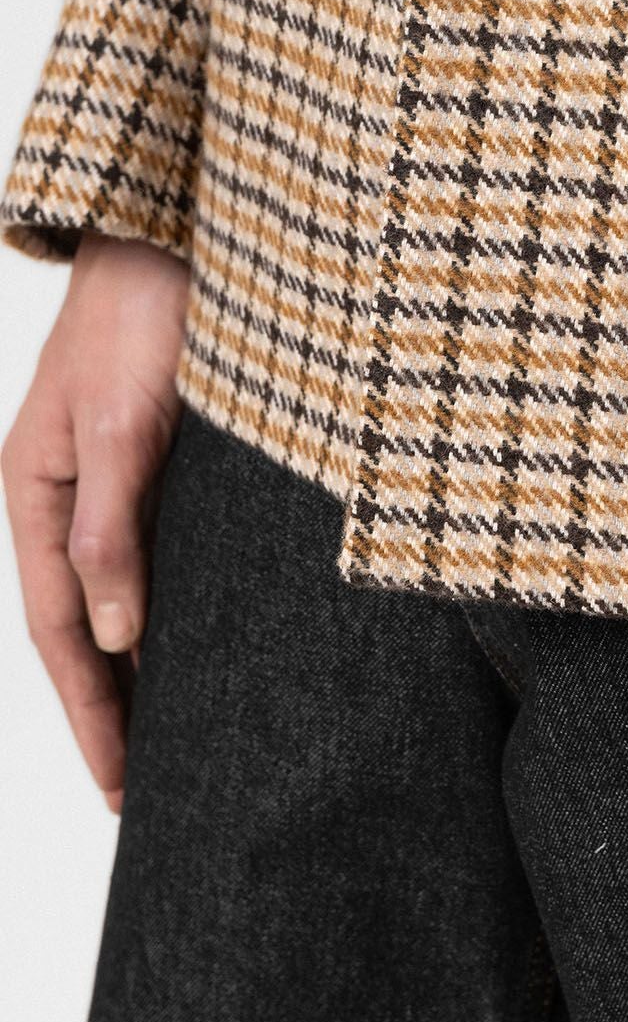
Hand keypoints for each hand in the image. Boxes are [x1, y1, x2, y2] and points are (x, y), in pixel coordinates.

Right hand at [3, 234, 187, 809]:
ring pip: (113, 594)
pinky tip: (197, 632)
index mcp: (36, 496)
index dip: (94, 719)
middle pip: (80, 630)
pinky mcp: (149, 452)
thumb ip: (114, 528)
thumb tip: (111, 637)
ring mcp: (103, 475)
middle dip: (110, 712)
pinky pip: (148, 553)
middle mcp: (63, 495)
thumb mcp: (124, 424)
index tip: (125, 794)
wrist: (171, 227)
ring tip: (176, 737)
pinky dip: (164, 605)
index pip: (58, 637)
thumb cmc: (144, 314)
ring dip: (138, 664)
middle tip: (148, 793)